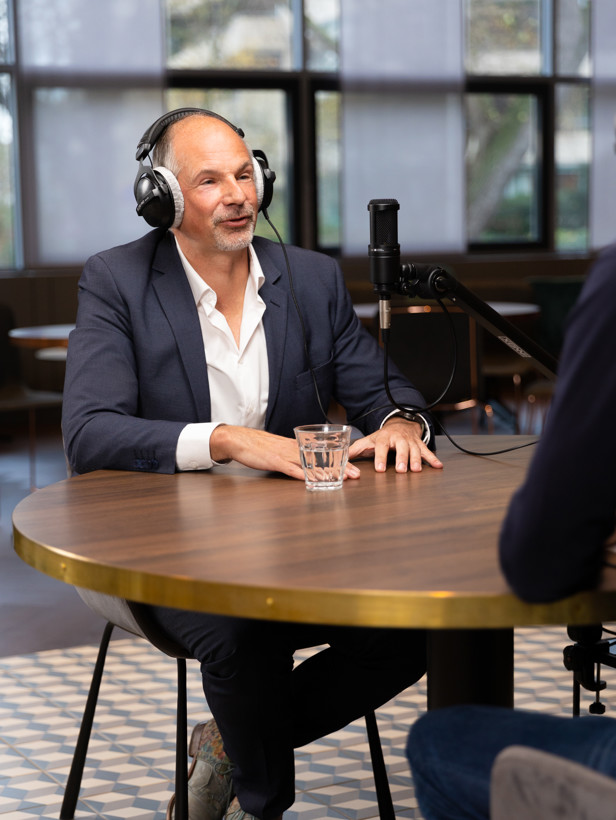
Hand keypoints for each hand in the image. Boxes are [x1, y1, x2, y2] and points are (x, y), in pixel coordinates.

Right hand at [210, 425, 360, 480]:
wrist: (240, 440)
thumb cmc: (258, 446)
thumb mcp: (279, 449)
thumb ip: (292, 455)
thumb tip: (304, 463)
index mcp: (296, 446)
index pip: (322, 453)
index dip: (338, 460)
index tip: (352, 467)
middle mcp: (294, 449)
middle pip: (321, 458)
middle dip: (340, 467)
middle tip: (355, 474)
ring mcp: (285, 455)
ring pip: (310, 464)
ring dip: (326, 472)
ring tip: (341, 479)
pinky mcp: (275, 461)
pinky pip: (291, 469)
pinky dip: (303, 475)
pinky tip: (312, 480)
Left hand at [348, 418, 442, 473]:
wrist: (400, 424)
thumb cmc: (382, 437)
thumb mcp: (368, 441)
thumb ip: (355, 450)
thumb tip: (341, 460)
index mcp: (384, 438)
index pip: (381, 447)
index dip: (380, 457)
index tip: (380, 469)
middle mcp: (398, 438)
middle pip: (401, 448)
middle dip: (401, 458)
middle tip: (402, 470)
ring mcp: (410, 441)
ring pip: (414, 450)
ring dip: (417, 460)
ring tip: (417, 470)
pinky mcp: (419, 444)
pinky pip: (427, 451)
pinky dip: (433, 459)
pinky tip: (438, 466)